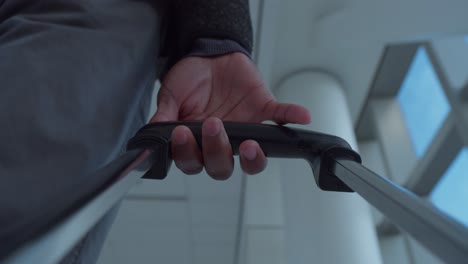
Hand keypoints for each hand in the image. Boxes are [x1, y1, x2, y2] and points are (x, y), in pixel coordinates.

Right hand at [150, 52, 309, 179]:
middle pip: (222, 167)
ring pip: (254, 158)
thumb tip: (153, 134)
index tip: (182, 133)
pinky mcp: (263, 111)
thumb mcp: (171, 95)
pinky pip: (280, 118)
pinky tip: (301, 116)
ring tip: (252, 143)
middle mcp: (223, 143)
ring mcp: (245, 130)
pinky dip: (291, 117)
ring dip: (255, 156)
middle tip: (213, 126)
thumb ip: (165, 115)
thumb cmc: (190, 79)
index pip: (194, 162)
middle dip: (218, 152)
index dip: (189, 154)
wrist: (209, 54)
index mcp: (198, 142)